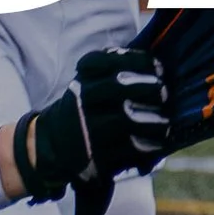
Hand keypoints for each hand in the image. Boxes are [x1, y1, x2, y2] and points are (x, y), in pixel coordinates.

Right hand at [10, 47, 171, 207]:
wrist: (49, 147)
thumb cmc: (82, 111)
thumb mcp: (87, 84)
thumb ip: (113, 70)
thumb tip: (154, 63)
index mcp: (81, 81)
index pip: (106, 61)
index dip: (137, 60)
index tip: (157, 66)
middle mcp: (81, 101)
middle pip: (117, 86)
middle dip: (147, 87)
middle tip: (164, 91)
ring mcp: (87, 128)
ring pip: (124, 119)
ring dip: (152, 119)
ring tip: (165, 121)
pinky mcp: (95, 154)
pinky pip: (127, 148)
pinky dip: (148, 145)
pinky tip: (158, 142)